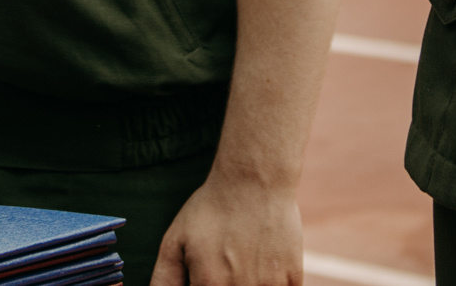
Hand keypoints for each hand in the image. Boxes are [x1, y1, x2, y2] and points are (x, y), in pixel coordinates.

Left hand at [149, 173, 302, 285]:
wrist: (254, 181)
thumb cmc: (211, 210)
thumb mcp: (175, 242)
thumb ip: (164, 280)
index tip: (204, 275)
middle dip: (221, 284)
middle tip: (223, 264)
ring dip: (245, 284)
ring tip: (240, 261)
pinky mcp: (291, 279)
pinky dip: (268, 284)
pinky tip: (260, 265)